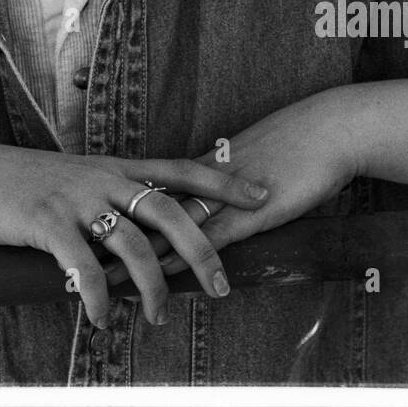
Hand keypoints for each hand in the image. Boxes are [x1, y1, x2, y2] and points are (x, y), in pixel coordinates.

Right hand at [0, 141, 270, 326]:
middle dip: (201, 249)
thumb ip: (106, 200)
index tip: (262, 194)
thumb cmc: (17, 184)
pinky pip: (83, 268)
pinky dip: (99, 298)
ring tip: (158, 317)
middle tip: (221, 287)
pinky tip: (103, 320)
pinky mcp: (45, 222)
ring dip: (151, 286)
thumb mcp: (70, 181)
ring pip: (131, 244)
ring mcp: (73, 198)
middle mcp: (100, 177)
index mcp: (112, 167)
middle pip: (167, 209)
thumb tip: (137, 232)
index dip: (222, 181)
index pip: (178, 168)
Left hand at [107, 89, 357, 282]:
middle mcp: (205, 178)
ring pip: (170, 228)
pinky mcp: (249, 213)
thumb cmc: (300, 144)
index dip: (117, 209)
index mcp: (203, 165)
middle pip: (147, 209)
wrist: (332, 129)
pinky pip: (210, 238)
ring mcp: (225, 195)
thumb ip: (228, 183)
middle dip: (113, 233)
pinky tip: (163, 275)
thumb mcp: (255, 161)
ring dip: (139, 254)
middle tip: (76, 252)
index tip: (85, 223)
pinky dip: (184, 259)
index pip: (149, 190)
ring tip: (103, 277)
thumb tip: (211, 201)